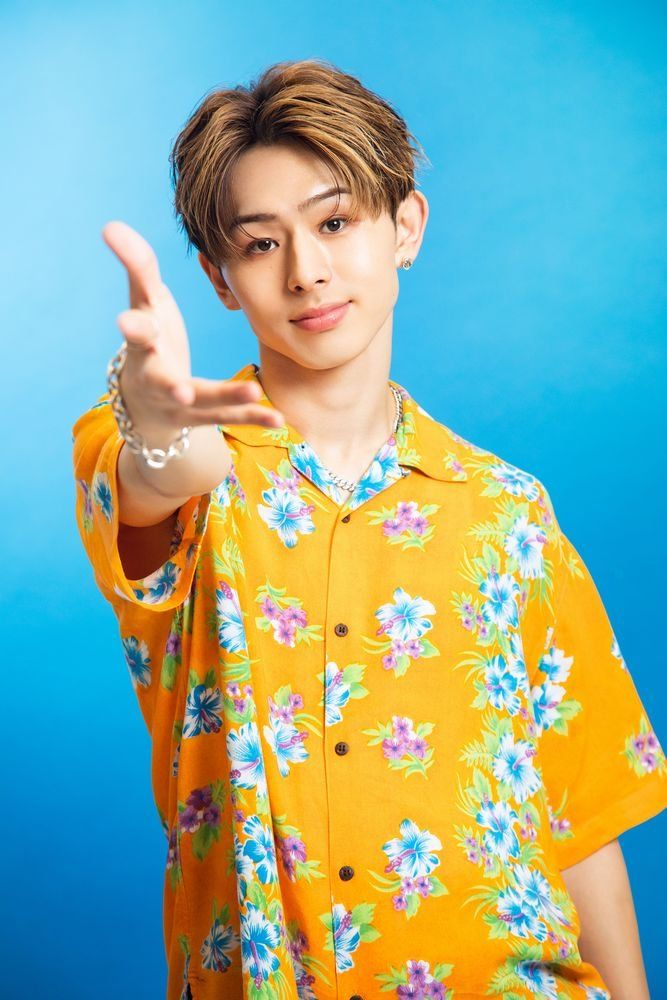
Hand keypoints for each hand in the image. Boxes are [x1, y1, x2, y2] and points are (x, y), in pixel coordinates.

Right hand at [101, 220, 284, 435]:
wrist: (144, 405)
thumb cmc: (149, 341)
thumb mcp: (144, 304)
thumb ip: (137, 267)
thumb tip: (110, 225)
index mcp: (143, 345)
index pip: (137, 333)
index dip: (133, 327)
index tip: (126, 322)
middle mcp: (157, 378)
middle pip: (162, 381)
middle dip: (171, 385)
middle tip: (182, 391)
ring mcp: (180, 401)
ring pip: (204, 401)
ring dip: (226, 395)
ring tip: (252, 392)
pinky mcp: (203, 416)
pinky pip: (229, 416)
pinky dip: (253, 417)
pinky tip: (278, 418)